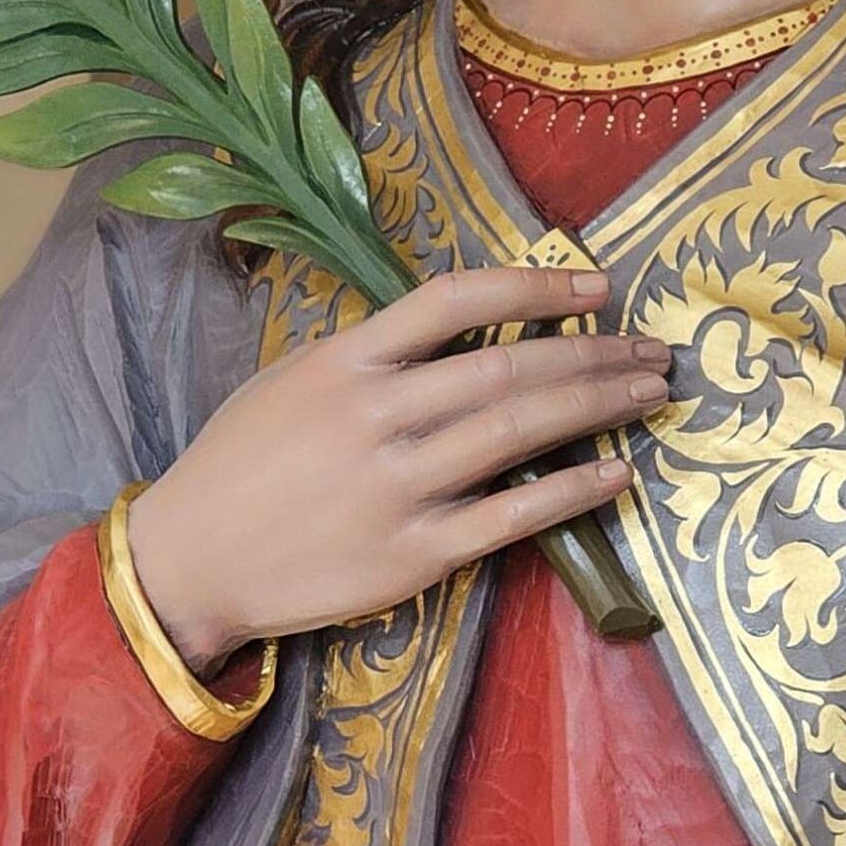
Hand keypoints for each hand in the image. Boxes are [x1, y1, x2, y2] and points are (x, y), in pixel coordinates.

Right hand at [123, 264, 666, 665]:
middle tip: (655, 348)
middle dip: (593, 352)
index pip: (457, 299)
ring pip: (516, 433)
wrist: (191, 560)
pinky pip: (510, 519)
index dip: (535, 285)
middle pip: (505, 367)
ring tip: (650, 392)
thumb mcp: (295, 377)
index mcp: (348, 358)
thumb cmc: (244, 459)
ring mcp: (396, 487)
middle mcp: (376, 415)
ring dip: (596, 406)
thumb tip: (468, 326)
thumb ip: (376, 352)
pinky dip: (570, 492)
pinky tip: (617, 473)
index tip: (597, 286)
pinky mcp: (411, 557)